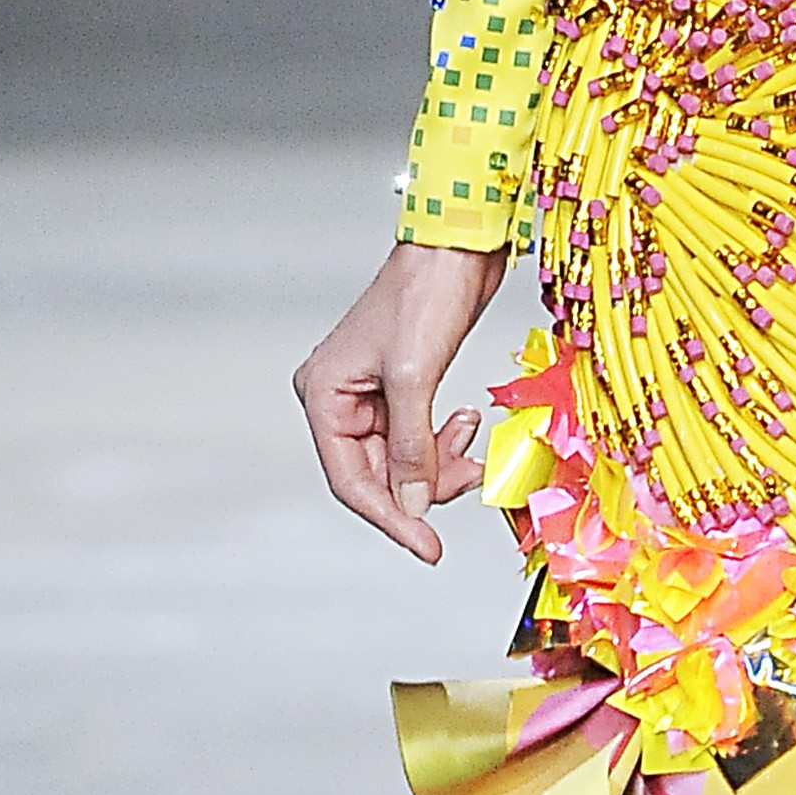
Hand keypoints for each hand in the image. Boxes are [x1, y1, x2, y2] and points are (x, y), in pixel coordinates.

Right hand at [294, 239, 504, 558]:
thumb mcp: (415, 378)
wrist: (458, 247)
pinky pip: (421, 438)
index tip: (428, 547)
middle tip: (468, 481)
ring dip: (441, 463)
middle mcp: (340, 399)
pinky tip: (466, 418)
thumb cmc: (425, 295)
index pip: (351, 480)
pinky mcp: (405, 388)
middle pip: (380, 475)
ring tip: (472, 439)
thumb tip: (413, 504)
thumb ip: (413, 448)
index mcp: (323, 395)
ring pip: (405, 461)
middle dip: (425, 485)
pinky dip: (445, 441)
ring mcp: (372, 396)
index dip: (391, 517)